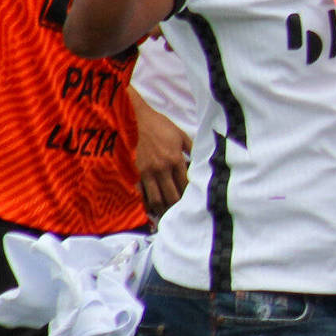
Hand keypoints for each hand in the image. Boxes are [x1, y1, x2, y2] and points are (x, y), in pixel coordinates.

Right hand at [133, 97, 191, 215]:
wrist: (135, 120)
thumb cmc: (160, 126)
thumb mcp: (180, 135)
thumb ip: (192, 149)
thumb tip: (201, 161)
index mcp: (174, 159)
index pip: (185, 184)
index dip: (190, 195)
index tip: (194, 201)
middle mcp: (161, 169)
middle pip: (171, 196)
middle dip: (177, 207)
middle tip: (182, 213)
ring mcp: (146, 172)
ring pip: (156, 199)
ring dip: (163, 210)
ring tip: (168, 216)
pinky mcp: (134, 173)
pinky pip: (141, 194)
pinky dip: (146, 204)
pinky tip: (151, 210)